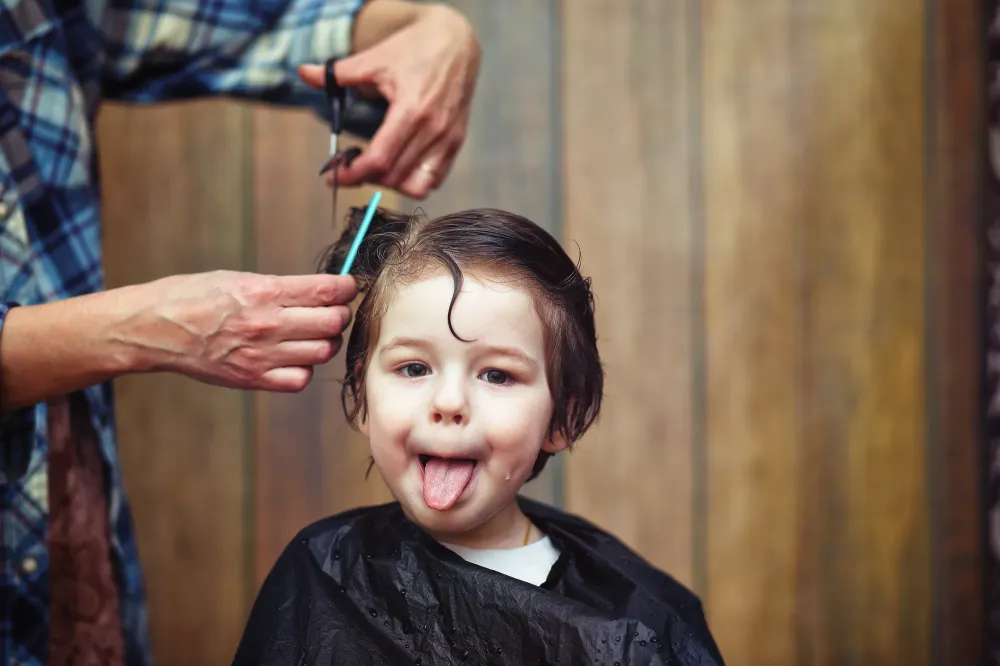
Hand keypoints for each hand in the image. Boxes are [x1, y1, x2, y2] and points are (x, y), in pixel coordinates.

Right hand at [116, 271, 356, 391]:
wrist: (154, 330)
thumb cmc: (191, 297)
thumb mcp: (237, 278)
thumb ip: (280, 287)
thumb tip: (318, 291)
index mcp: (264, 292)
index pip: (327, 290)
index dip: (347, 288)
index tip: (348, 287)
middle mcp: (267, 324)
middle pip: (332, 322)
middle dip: (340, 314)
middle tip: (332, 311)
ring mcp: (261, 355)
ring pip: (322, 352)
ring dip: (326, 342)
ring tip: (314, 334)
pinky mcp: (253, 379)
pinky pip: (300, 380)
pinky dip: (305, 369)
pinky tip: (294, 358)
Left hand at [299, 3, 480, 198]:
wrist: (457, 41)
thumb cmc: (415, 48)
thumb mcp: (373, 58)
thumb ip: (336, 73)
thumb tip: (303, 73)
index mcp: (411, 109)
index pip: (379, 160)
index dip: (353, 174)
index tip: (334, 175)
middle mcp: (433, 129)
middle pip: (393, 176)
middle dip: (365, 177)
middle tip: (348, 166)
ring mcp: (448, 138)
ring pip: (415, 185)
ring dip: (390, 184)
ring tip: (375, 168)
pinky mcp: (456, 142)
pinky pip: (434, 179)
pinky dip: (413, 182)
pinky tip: (398, 168)